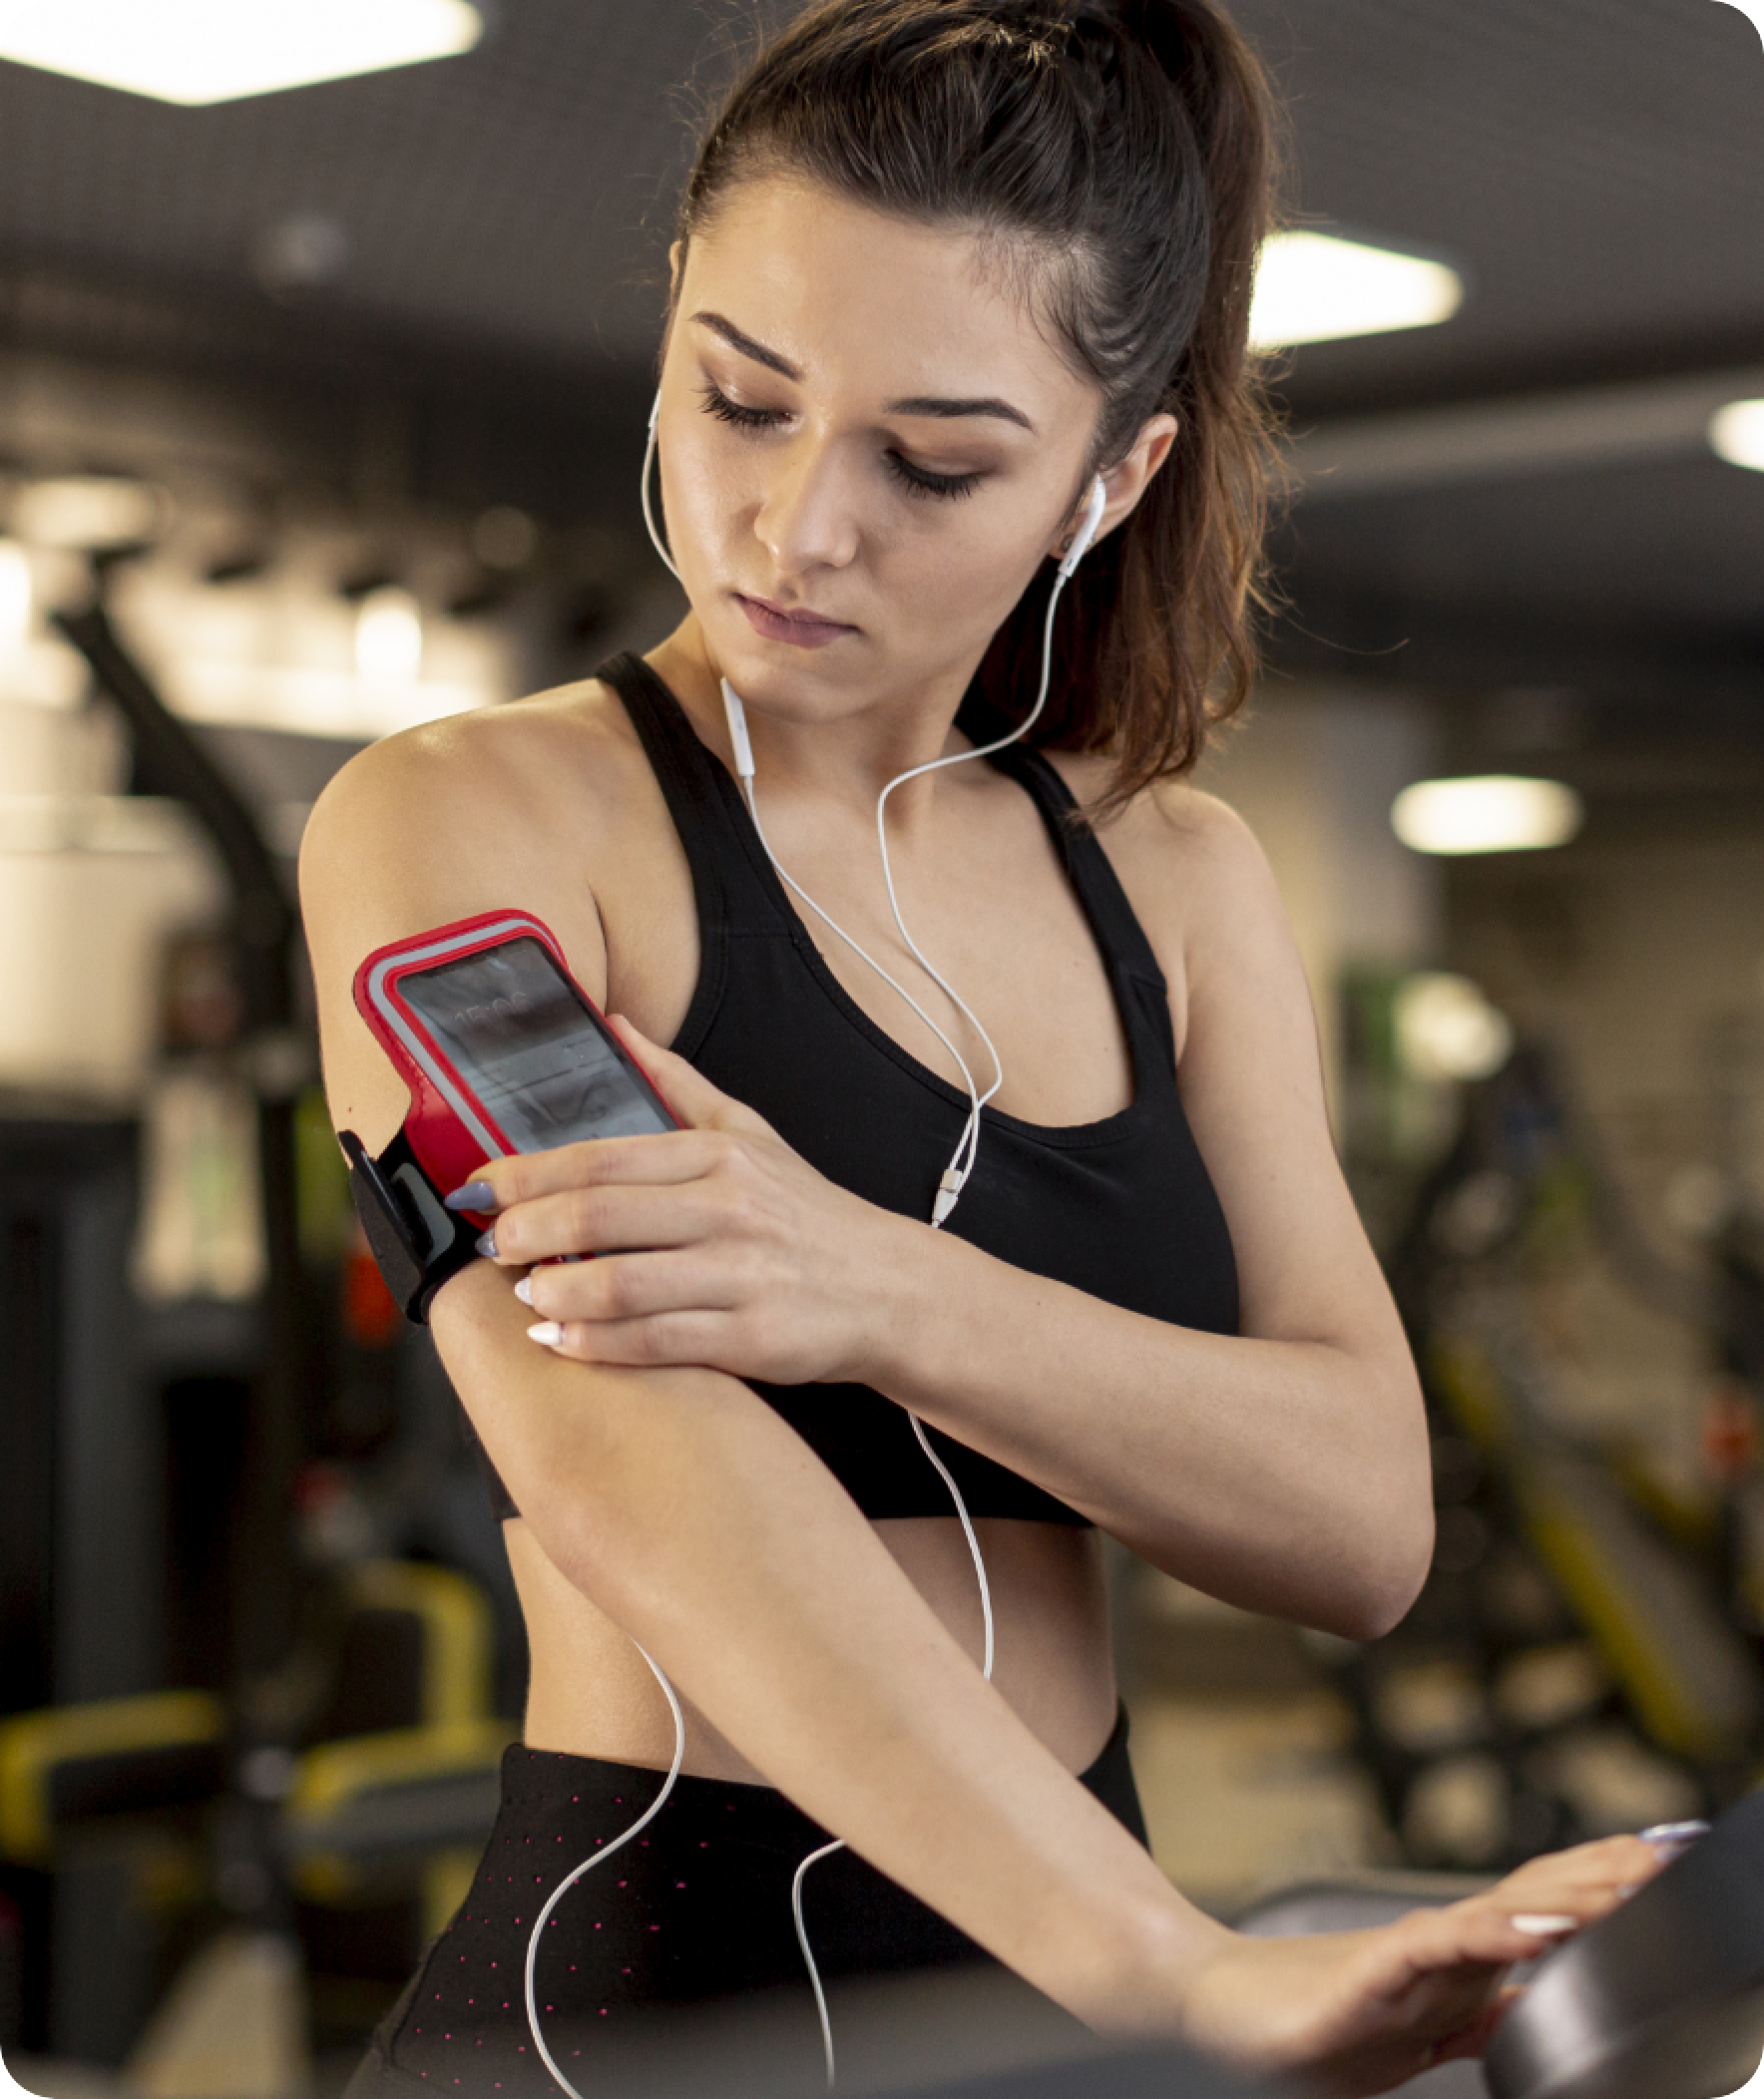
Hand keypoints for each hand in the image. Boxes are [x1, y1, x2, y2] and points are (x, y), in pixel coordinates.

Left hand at [464, 1017, 910, 1384]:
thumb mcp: (749, 1132)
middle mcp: (729, 1208)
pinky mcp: (752, 1338)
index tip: (479, 1189)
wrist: (890, 1288)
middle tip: (490, 1245)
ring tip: (524, 1293)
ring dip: (553, 1291)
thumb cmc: (807, 1213)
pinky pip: (654, 1342)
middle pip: (598, 1215)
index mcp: (719, 1155)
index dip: (525, 1173)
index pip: (600, 1157)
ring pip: (620, 1283)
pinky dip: (594, 1344)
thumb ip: (676, 1082)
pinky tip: (560, 1338)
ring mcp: (740, 1275)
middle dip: (525, 1231)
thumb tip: (615, 1026)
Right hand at [1175, 1833, 1666, 2096]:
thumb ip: (1467, 2017)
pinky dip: (1495, 1936)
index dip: (1600, 1887)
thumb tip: (1524, 2004)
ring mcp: (1408, 1954)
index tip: (1657, 1863)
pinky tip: (1538, 1933)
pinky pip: (1444, 1949)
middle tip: (1667, 1851)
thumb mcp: (1406, 2033)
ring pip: (1502, 1913)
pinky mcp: (1373, 1972)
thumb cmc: (1300, 2021)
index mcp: (1450, 1961)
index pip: (1540, 1911)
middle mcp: (1437, 1946)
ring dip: (1570, 1896)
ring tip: (1628, 1880)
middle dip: (1605, 1878)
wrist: (1213, 2010)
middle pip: (1536, 1899)